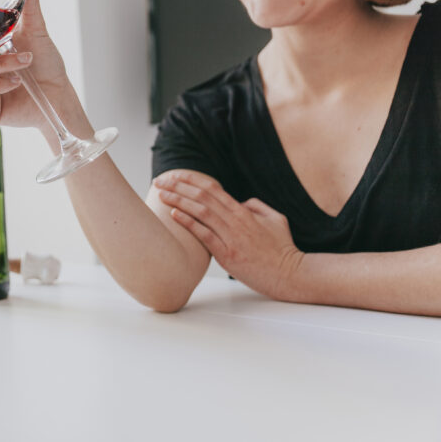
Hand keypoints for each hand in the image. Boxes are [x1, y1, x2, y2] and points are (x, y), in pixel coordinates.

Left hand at [154, 171, 305, 301]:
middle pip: (202, 196)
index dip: (190, 180)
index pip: (212, 188)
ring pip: (201, 212)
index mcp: (244, 211)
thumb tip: (239, 201)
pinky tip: (174, 214)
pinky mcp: (227, 255)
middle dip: (177, 186)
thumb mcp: (275, 218)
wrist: (290, 274)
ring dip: (178, 201)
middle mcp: (235, 221)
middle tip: (159, 181)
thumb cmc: (282, 248)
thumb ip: (256, 206)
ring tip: (161, 194)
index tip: (174, 176)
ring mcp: (231, 237)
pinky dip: (188, 222)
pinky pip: (204, 235)